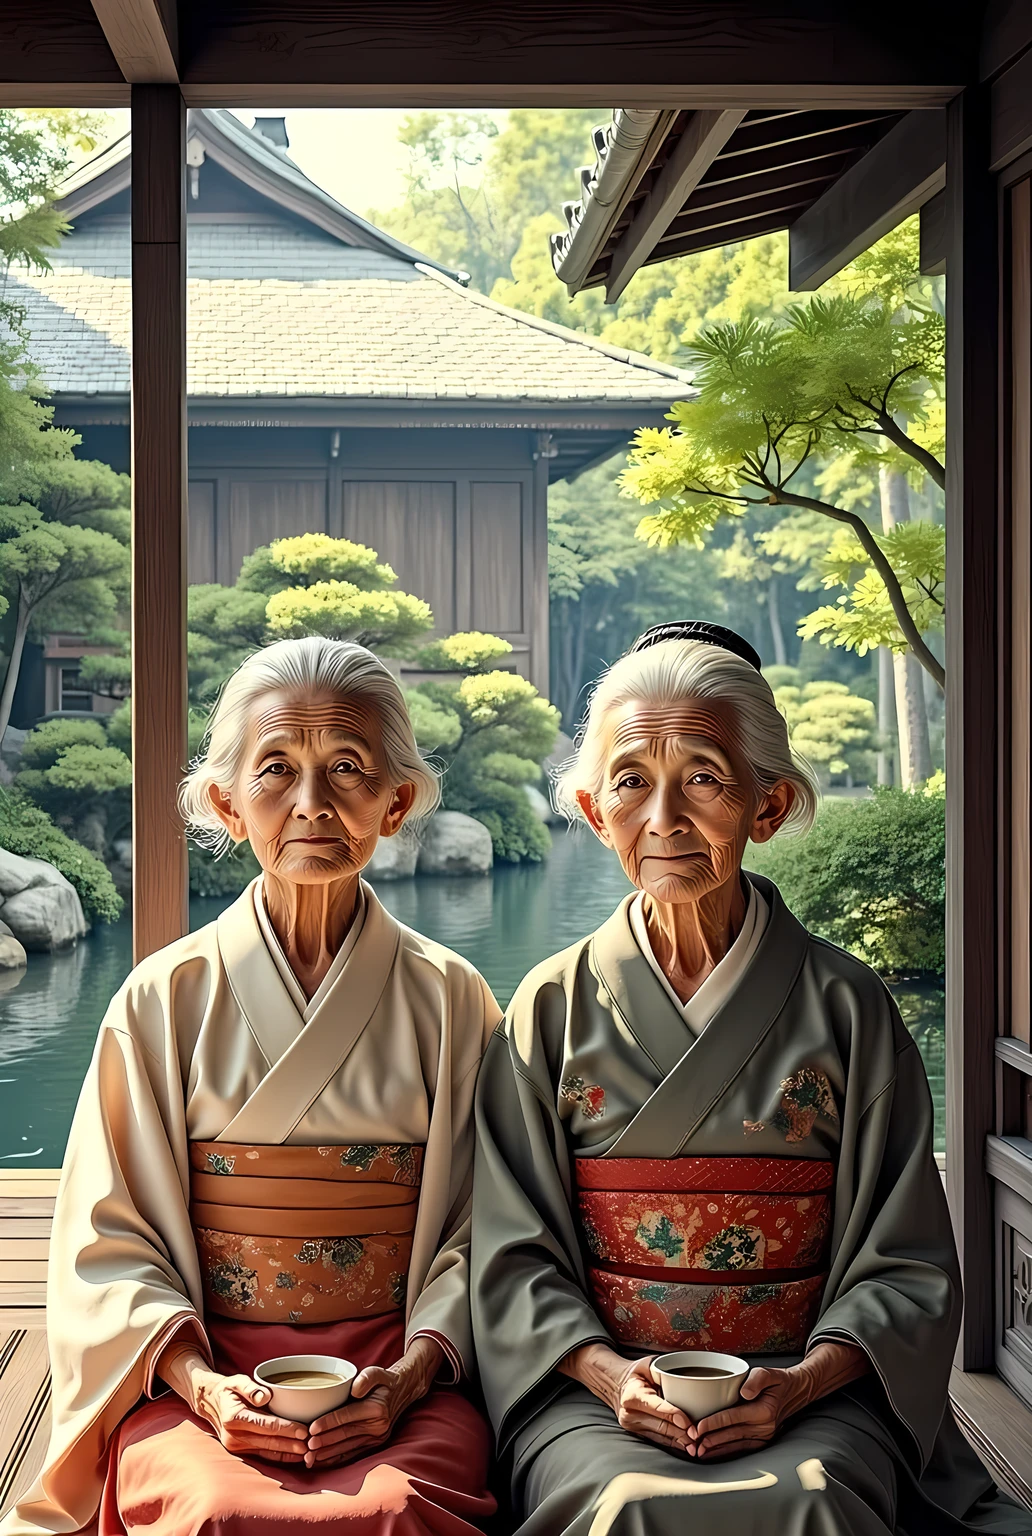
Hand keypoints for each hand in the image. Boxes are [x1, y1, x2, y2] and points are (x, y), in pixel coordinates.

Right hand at [156, 1339, 308, 1463]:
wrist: (209, 1404)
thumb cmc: (227, 1389)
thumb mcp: (235, 1381)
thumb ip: (250, 1387)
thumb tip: (264, 1396)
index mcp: (233, 1418)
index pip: (266, 1425)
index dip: (286, 1429)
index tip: (304, 1430)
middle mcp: (234, 1436)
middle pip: (269, 1442)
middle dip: (292, 1445)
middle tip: (312, 1445)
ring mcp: (236, 1447)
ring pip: (268, 1452)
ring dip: (288, 1453)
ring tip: (308, 1453)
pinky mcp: (241, 1451)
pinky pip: (264, 1455)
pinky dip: (280, 1456)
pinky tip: (295, 1456)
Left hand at [305, 1336, 442, 1468]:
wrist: (403, 1392)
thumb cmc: (385, 1381)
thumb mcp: (378, 1372)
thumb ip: (367, 1378)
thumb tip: (355, 1390)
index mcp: (377, 1409)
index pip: (348, 1417)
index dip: (328, 1422)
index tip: (311, 1428)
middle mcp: (378, 1427)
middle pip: (345, 1435)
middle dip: (324, 1442)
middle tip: (305, 1447)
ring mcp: (376, 1439)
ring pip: (347, 1448)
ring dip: (328, 1454)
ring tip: (310, 1457)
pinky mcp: (374, 1445)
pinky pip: (352, 1454)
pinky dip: (336, 1458)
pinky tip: (323, 1460)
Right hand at [560, 1343, 691, 1453]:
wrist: (616, 1385)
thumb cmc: (637, 1373)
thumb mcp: (647, 1365)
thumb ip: (662, 1371)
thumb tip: (682, 1379)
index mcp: (632, 1395)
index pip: (656, 1407)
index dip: (673, 1415)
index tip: (689, 1423)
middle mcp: (629, 1413)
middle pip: (660, 1426)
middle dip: (680, 1433)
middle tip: (698, 1437)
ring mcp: (632, 1426)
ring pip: (660, 1436)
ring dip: (678, 1441)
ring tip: (695, 1446)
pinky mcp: (636, 1433)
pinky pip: (657, 1439)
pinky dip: (672, 1443)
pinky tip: (684, 1446)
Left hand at [690, 1341, 869, 1461]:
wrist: (796, 1392)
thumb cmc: (778, 1380)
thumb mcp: (769, 1373)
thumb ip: (757, 1379)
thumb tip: (744, 1392)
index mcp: (763, 1411)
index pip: (732, 1418)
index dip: (713, 1423)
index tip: (697, 1428)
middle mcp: (764, 1427)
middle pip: (731, 1435)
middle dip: (710, 1440)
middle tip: (691, 1444)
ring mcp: (765, 1436)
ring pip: (736, 1445)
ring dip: (717, 1449)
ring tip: (699, 1452)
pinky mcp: (763, 1441)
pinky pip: (743, 1448)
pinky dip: (728, 1451)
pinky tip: (714, 1453)